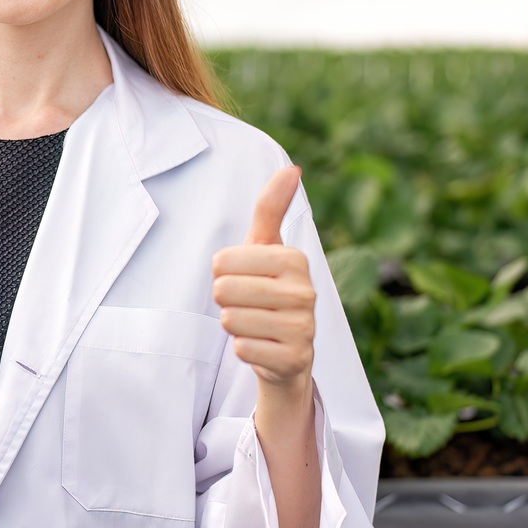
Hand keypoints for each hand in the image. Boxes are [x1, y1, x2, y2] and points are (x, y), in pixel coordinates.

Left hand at [211, 165, 315, 393]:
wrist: (288, 352)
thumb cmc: (269, 290)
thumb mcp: (267, 248)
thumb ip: (271, 208)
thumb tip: (292, 168)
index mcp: (294, 259)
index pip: (223, 261)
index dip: (222, 272)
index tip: (243, 279)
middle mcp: (305, 292)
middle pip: (224, 290)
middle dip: (226, 300)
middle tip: (247, 304)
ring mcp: (303, 328)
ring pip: (230, 320)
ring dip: (234, 325)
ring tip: (255, 324)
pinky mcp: (294, 359)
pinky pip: (242, 349)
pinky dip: (244, 349)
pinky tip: (261, 345)